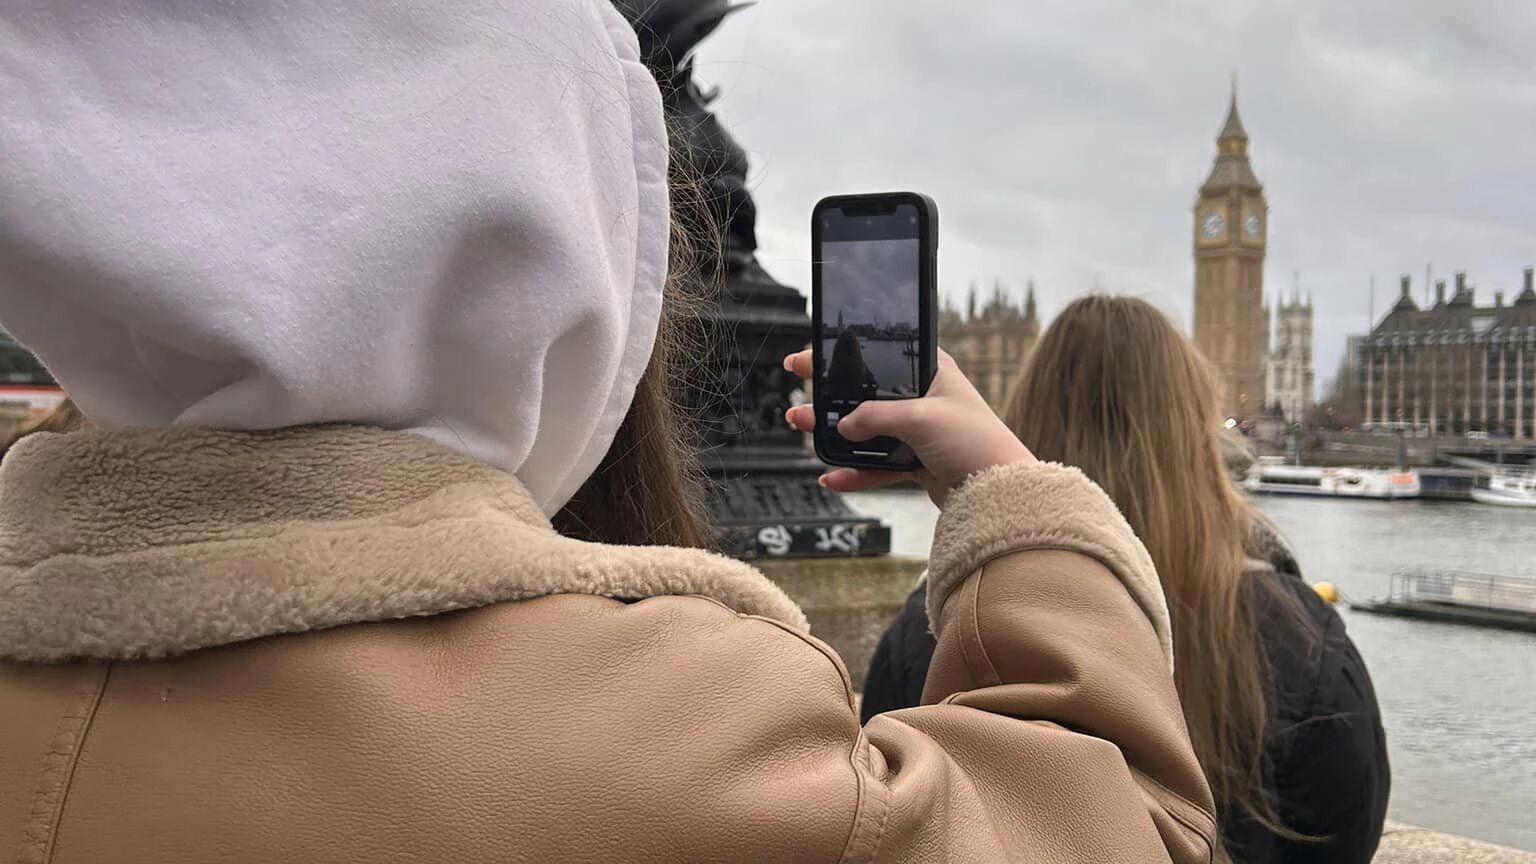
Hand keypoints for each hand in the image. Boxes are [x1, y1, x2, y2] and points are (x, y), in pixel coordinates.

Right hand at [784, 348, 1035, 506]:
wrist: (1001, 493)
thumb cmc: (976, 442)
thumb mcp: (921, 418)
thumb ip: (876, 417)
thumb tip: (843, 428)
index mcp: (930, 371)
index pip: (878, 356)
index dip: (841, 356)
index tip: (807, 359)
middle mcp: (923, 399)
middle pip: (865, 395)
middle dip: (829, 400)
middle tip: (800, 402)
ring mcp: (918, 432)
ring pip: (867, 432)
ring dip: (836, 437)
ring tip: (805, 434)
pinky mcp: (917, 462)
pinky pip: (877, 466)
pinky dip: (855, 472)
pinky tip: (833, 477)